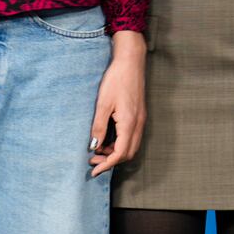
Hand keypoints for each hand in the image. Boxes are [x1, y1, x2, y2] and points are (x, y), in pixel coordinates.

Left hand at [88, 31, 145, 176]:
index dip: (107, 165)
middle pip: (128, 153)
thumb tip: (94, 147)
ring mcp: (141, 119)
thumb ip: (99, 127)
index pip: (120, 153)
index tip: (93, 171)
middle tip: (92, 162)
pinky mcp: (139, 115)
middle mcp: (138, 124)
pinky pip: (132, 137)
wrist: (131, 62)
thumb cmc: (116, 80)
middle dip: (111, 161)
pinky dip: (120, 144)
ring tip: (97, 151)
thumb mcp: (103, 103)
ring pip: (131, 146)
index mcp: (129, 123)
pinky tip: (107, 139)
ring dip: (115, 153)